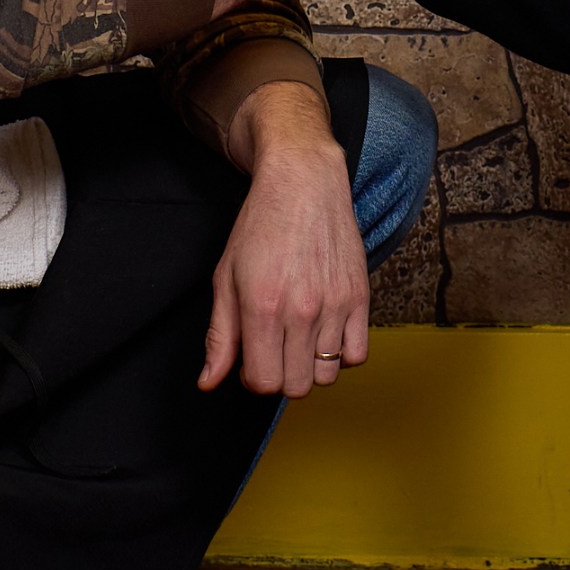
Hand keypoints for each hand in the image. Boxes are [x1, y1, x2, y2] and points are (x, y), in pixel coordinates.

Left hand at [199, 81, 370, 398]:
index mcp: (263, 307)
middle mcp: (302, 310)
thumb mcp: (226, 277)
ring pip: (327, 376)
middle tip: (275, 347)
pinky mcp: (360, 296)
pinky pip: (357, 355)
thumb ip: (220, 336)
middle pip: (296, 386)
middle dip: (281, 375)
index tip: (253, 356)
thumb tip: (209, 382)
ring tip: (300, 338)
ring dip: (310, 366)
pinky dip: (342, 354)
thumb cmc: (260, 226)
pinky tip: (325, 332)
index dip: (253, 377)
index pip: (263, 383)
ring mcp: (335, 304)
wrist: (303, 183)